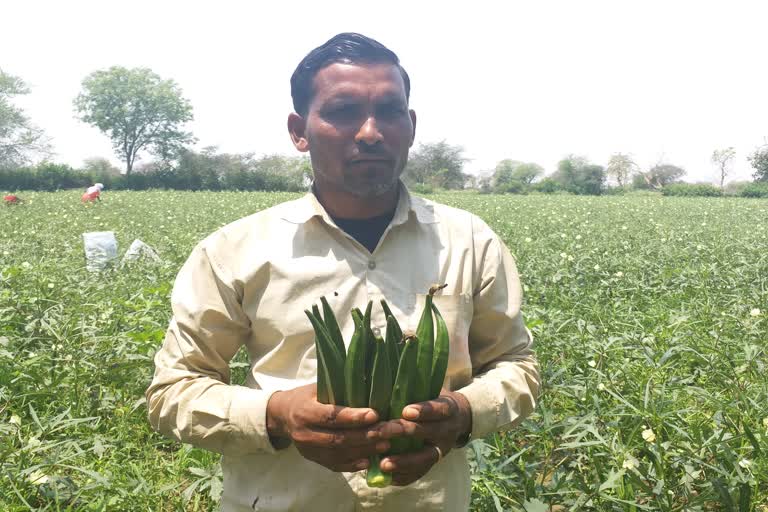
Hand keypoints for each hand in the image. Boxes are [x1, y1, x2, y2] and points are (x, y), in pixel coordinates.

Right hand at [266, 384, 389, 471]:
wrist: (282, 416)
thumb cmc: (307, 396)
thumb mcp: (318, 386)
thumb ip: (340, 386)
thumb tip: (371, 378)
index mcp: (304, 410)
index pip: (331, 415)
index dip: (353, 417)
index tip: (375, 414)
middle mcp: (304, 433)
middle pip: (338, 438)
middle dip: (367, 435)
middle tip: (391, 431)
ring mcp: (308, 450)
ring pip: (339, 454)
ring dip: (365, 450)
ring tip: (387, 444)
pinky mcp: (314, 460)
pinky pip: (336, 465)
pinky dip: (354, 464)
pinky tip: (371, 460)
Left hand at [375, 390, 471, 485]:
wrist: (459, 418)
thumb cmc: (434, 398)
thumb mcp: (431, 389)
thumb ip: (414, 385)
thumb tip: (384, 373)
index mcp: (448, 408)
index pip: (438, 409)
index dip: (424, 411)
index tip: (405, 411)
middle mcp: (447, 430)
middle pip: (428, 433)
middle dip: (404, 432)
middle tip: (381, 432)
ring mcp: (442, 449)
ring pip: (425, 458)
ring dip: (404, 462)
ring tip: (383, 464)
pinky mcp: (435, 462)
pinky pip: (421, 473)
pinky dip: (404, 476)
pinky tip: (387, 478)